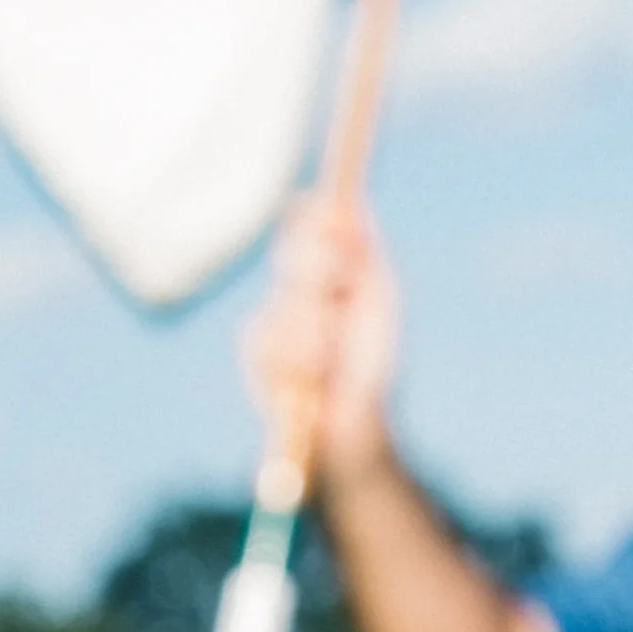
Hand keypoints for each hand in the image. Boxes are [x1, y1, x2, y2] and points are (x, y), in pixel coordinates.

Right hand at [240, 193, 403, 485]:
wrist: (352, 426)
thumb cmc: (371, 367)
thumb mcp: (377, 303)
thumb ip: (364, 255)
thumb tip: (349, 205)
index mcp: (328, 269)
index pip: (310, 224)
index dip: (317, 219)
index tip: (332, 217)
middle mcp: (298, 287)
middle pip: (296, 253)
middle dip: (324, 275)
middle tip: (341, 302)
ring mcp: (274, 317)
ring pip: (286, 299)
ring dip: (316, 331)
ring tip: (331, 358)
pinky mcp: (255, 351)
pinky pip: (266, 336)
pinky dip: (296, 357)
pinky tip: (309, 377)